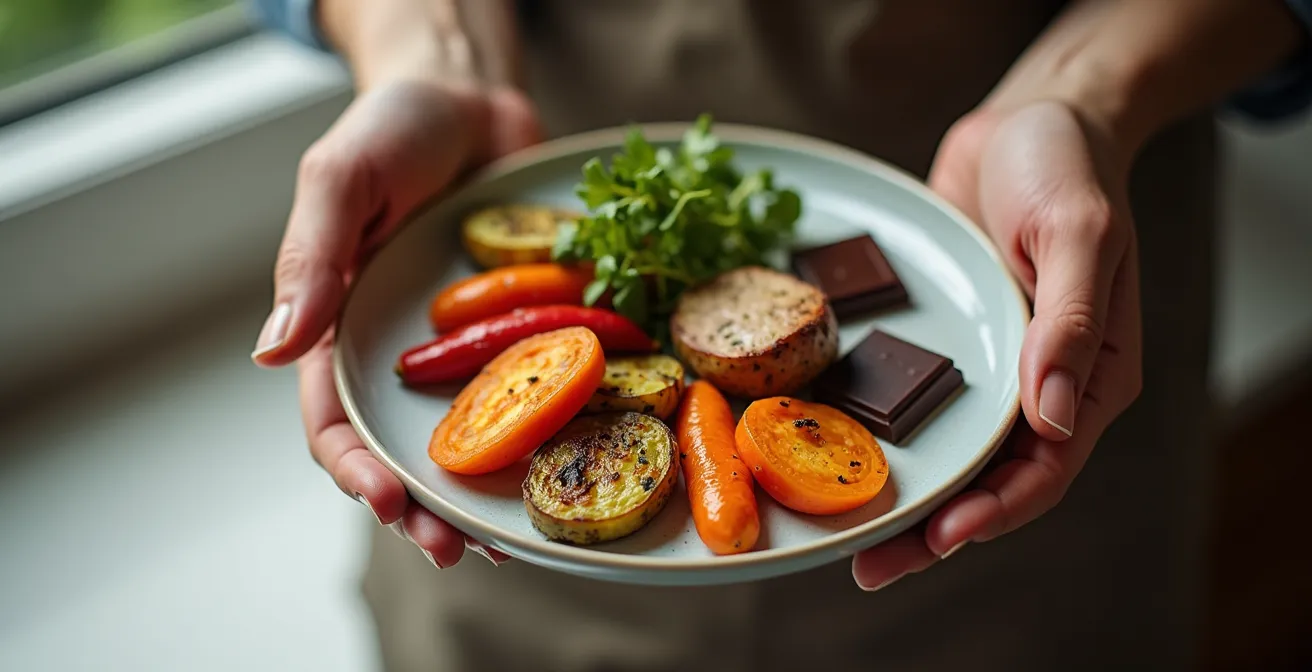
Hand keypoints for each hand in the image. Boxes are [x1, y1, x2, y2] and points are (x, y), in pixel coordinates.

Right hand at [251, 79, 541, 567]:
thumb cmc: (391, 129)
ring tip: (502, 543)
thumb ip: (310, 260)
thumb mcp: (341, 180)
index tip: (386, 502)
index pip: (334, 419)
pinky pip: (531, 389)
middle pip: (402, 449)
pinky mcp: (519, 328)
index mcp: (340, 327)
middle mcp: (399, 351)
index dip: (354, 469)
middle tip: (454, 550)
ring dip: (480, 495)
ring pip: (468, 437)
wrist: (471, 98)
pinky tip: (564, 470)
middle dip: (422, 508)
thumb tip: (272, 353)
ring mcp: (463, 345)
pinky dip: (543, 434)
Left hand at [852, 100, 1142, 588]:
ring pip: (953, 454)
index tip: (942, 536)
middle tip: (871, 566)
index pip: (1047, 465)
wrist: (1029, 118)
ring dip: (907, 499)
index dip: (996, 509)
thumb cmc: (1067, 167)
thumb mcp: (1078, 233)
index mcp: (1092, 371)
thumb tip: (1054, 417)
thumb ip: (1069, 323)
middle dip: (936, 529)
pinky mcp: (952, 344)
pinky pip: (921, 403)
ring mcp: (995, 368)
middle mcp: (1042, 382)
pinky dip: (887, 437)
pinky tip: (838, 455)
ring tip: (848, 542)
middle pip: (994, 478)